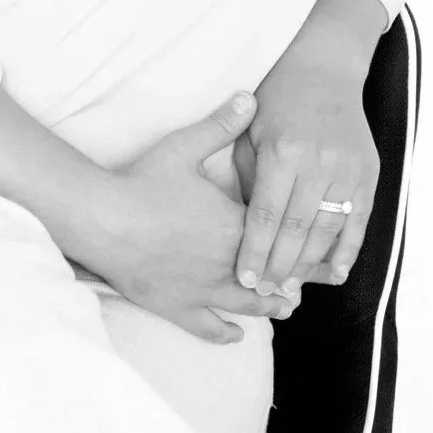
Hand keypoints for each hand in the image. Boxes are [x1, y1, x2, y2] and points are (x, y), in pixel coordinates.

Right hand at [92, 92, 301, 345]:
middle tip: (319, 279)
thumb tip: (251, 96)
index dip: (305, 243)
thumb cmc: (145, 183)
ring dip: (271, 306)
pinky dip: (226, 333)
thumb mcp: (185, 146)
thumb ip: (221, 125)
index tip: (327, 246)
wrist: (106, 221)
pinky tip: (236, 336)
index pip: (281, 237)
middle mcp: (227, 265)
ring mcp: (203, 291)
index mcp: (235, 227)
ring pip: (248, 306)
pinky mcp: (178, 308)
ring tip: (288, 307)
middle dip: (298, 278)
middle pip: (273, 276)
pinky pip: (208, 328)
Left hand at [231, 59, 378, 300]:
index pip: (266, 216)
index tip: (244, 277)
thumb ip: (248, 178)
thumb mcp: (250, 131)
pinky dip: (347, 251)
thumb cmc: (276, 100)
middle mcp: (317, 164)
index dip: (255, 251)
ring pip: (327, 231)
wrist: (323, 69)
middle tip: (265, 293)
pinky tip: (333, 272)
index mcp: (282, 152)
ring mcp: (347, 170)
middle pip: (296, 231)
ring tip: (291, 288)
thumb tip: (245, 227)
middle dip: (279, 266)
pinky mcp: (368, 174)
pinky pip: (358, 222)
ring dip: (309, 265)